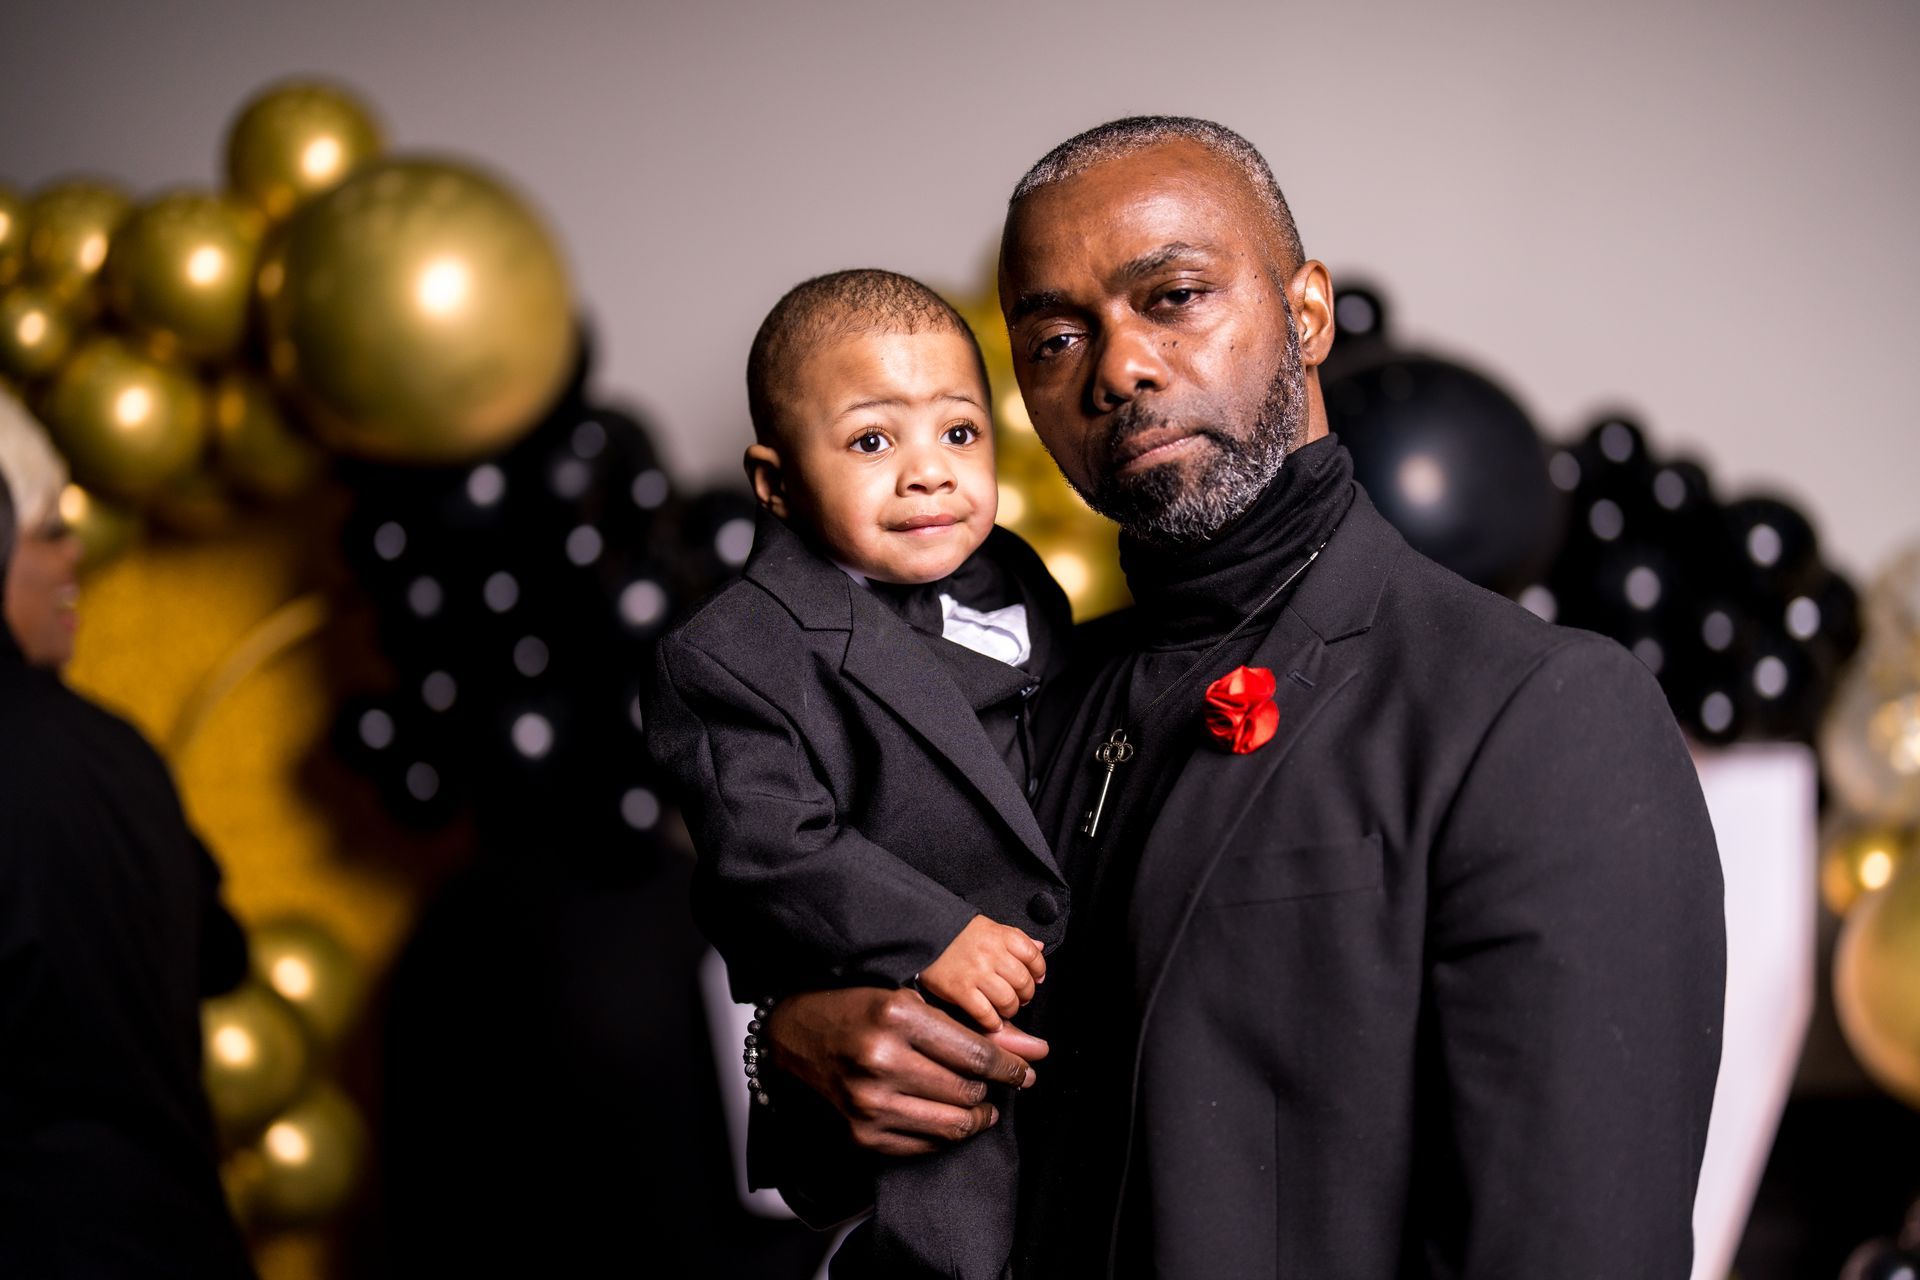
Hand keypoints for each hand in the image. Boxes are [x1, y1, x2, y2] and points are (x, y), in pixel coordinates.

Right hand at [765, 987, 1047, 1156]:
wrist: (797, 1034)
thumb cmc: (860, 1009)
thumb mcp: (913, 1000)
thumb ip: (974, 1027)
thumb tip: (1035, 1051)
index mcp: (897, 1018)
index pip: (975, 1054)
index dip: (1010, 1068)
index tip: (1026, 1072)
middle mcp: (882, 1061)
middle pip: (967, 1091)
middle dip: (994, 1090)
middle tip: (1001, 1084)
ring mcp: (869, 1103)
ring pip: (951, 1124)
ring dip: (976, 1116)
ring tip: (981, 1104)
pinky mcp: (862, 1134)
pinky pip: (925, 1146)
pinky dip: (947, 1135)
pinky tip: (950, 1116)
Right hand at [917, 915, 1047, 1030]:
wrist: (924, 933)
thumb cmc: (958, 933)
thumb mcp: (990, 927)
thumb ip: (1016, 938)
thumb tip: (1040, 947)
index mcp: (1001, 936)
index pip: (1034, 956)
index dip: (1038, 971)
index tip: (1036, 978)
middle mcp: (992, 954)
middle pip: (1023, 982)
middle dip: (1026, 995)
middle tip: (1020, 998)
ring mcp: (976, 973)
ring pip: (1008, 1000)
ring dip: (1010, 1009)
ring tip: (1005, 1009)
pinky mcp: (960, 990)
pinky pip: (985, 1013)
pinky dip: (992, 1022)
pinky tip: (992, 1021)